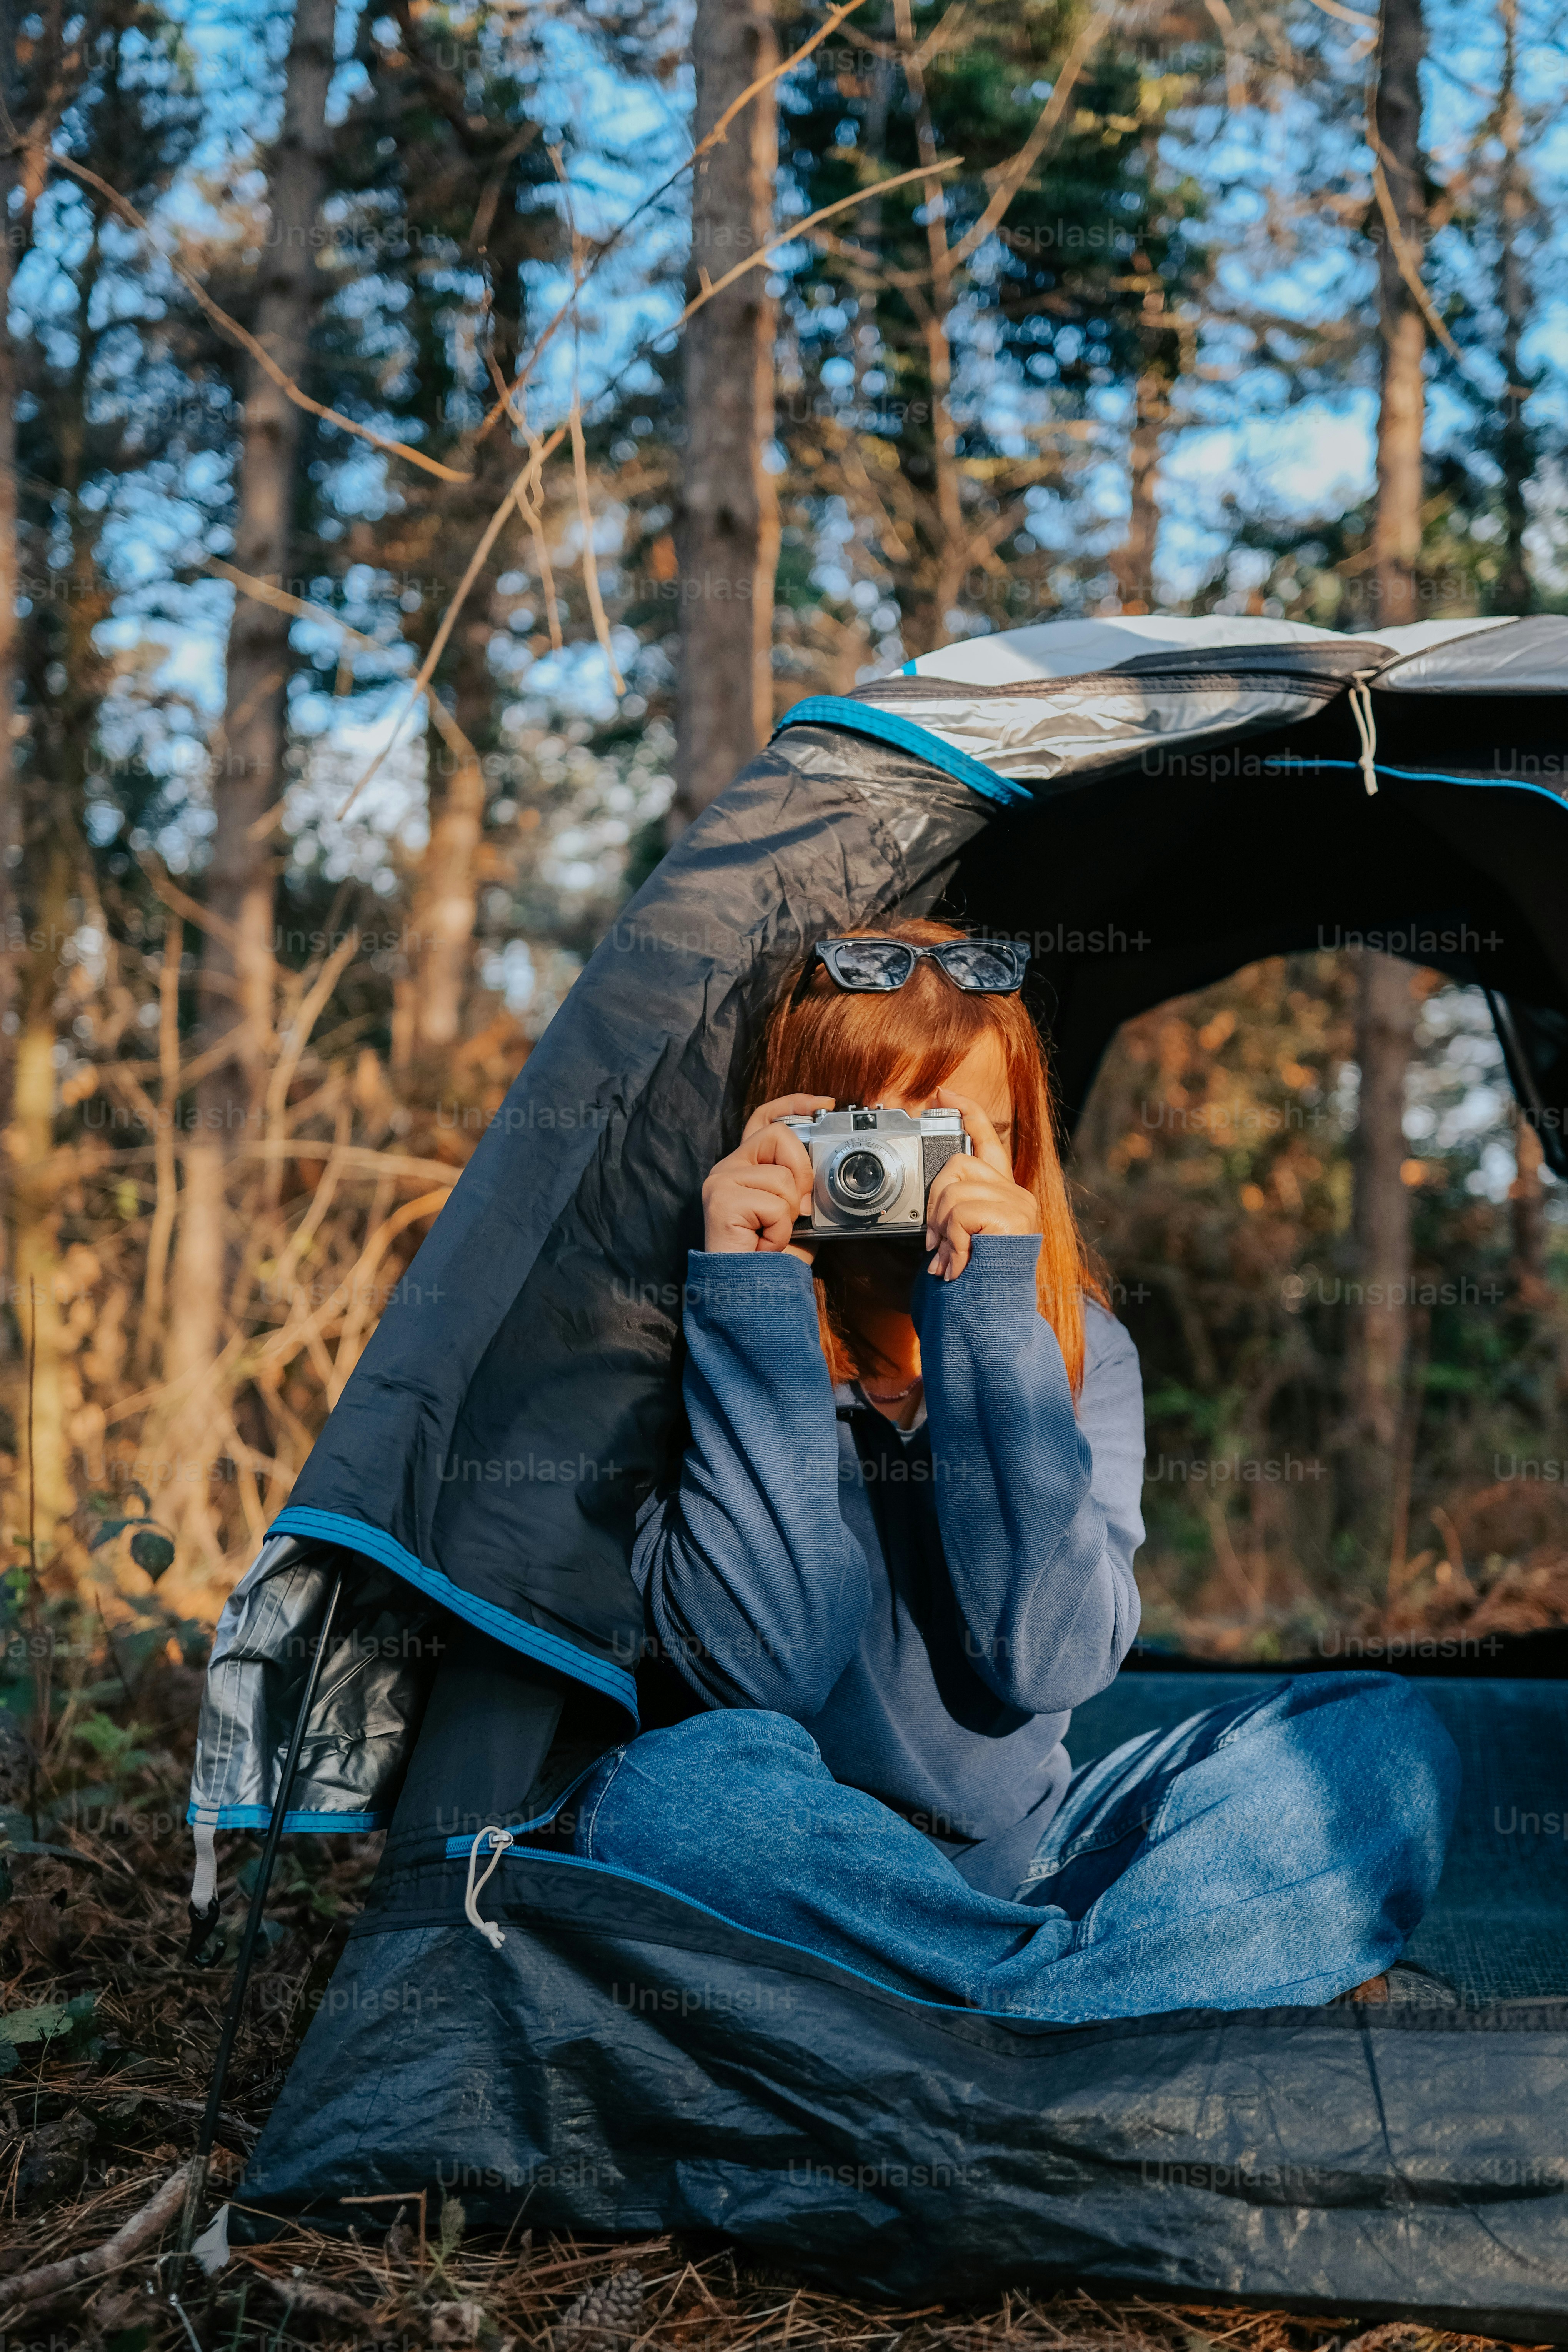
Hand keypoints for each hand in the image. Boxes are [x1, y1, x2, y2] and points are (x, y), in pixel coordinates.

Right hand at [701, 1094, 834, 1255]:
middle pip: (778, 1135)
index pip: (764, 1118)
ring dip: (790, 1213)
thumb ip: (804, 1186)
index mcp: (747, 1165)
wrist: (750, 1291)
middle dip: (801, 1172)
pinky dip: (780, 1230)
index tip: (824, 1104)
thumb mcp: (798, 1212)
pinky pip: (774, 1205)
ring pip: (781, 1176)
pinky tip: (765, 1243)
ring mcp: (721, 1182)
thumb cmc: (772, 1256)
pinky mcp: (720, 1200)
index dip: (793, 1104)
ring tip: (772, 1233)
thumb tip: (823, 1169)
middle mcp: (728, 1167)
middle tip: (797, 1208)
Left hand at [923, 1088, 1038, 1279]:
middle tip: (937, 1243)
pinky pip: (960, 1213)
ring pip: (953, 1191)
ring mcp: (1017, 1204)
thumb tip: (932, 1196)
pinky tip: (959, 1265)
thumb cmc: (974, 1280)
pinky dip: (952, 1243)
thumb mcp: (960, 1235)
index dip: (967, 1111)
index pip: (987, 1139)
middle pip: (957, 1166)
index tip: (944, 1093)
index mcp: (1003, 1192)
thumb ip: (954, 1208)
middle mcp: (1016, 1193)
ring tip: (950, 1258)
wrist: (993, 1317)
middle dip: (934, 1206)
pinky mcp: (1013, 1217)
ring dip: (941, 1230)